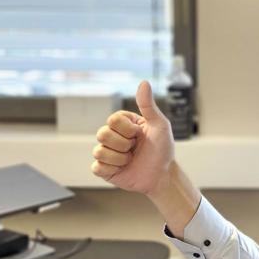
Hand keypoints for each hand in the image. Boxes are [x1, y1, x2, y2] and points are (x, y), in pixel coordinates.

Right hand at [91, 80, 174, 195]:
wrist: (162, 175)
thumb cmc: (162, 149)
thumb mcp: (159, 125)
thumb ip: (148, 105)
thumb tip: (144, 82)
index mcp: (123, 123)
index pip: (113, 120)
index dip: (127, 130)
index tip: (140, 134)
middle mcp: (113, 136)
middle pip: (102, 134)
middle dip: (123, 144)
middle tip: (134, 148)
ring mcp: (107, 152)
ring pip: (99, 151)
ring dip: (120, 158)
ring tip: (130, 159)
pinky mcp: (104, 169)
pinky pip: (97, 167)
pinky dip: (112, 168)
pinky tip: (122, 168)